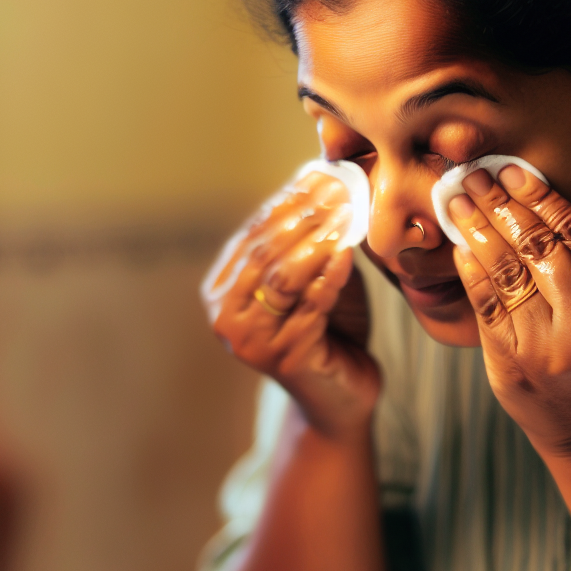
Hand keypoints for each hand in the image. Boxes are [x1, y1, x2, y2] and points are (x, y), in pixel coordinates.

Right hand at [201, 172, 380, 438]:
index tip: (317, 175)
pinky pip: (311, 306)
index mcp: (223, 292)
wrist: (342, 395)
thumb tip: (322, 176)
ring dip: (316, 240)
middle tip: (335, 188)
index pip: (251, 236)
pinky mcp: (283, 359)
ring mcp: (251, 341)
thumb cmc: (329, 330)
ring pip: (283, 277)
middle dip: (301, 216)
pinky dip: (331, 276)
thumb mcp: (311, 277)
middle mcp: (227, 318)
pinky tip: (348, 252)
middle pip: (263, 253)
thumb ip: (307, 240)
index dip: (284, 203)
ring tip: (345, 213)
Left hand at [448, 164, 570, 458]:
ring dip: (476, 230)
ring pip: (506, 271)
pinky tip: (459, 246)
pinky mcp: (512, 360)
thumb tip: (527, 201)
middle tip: (473, 177)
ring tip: (456, 203)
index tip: (510, 171)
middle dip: (499, 204)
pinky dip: (470, 270)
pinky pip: (485, 304)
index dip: (540, 196)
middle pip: (538, 245)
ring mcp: (549, 343)